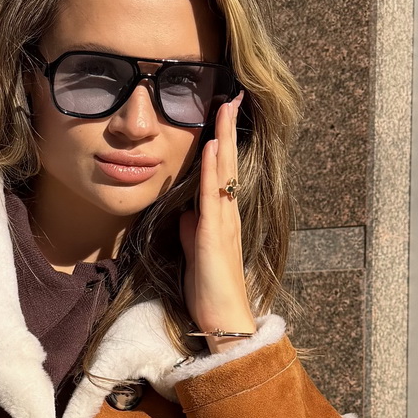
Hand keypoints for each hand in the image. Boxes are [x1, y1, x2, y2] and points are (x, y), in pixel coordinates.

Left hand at [179, 95, 255, 349]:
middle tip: (232, 96)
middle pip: (228, 164)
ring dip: (224, 139)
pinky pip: (213, 197)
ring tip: (225, 109)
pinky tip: (212, 149)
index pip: (222, 172)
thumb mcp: (194, 254)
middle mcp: (228, 215)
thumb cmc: (210, 291)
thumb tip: (185, 214)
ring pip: (224, 173)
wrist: (223, 321)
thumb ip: (191, 231)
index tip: (223, 113)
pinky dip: (212, 172)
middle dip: (228, 129)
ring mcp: (224, 223)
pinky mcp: (214, 236)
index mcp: (222, 218)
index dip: (222, 142)